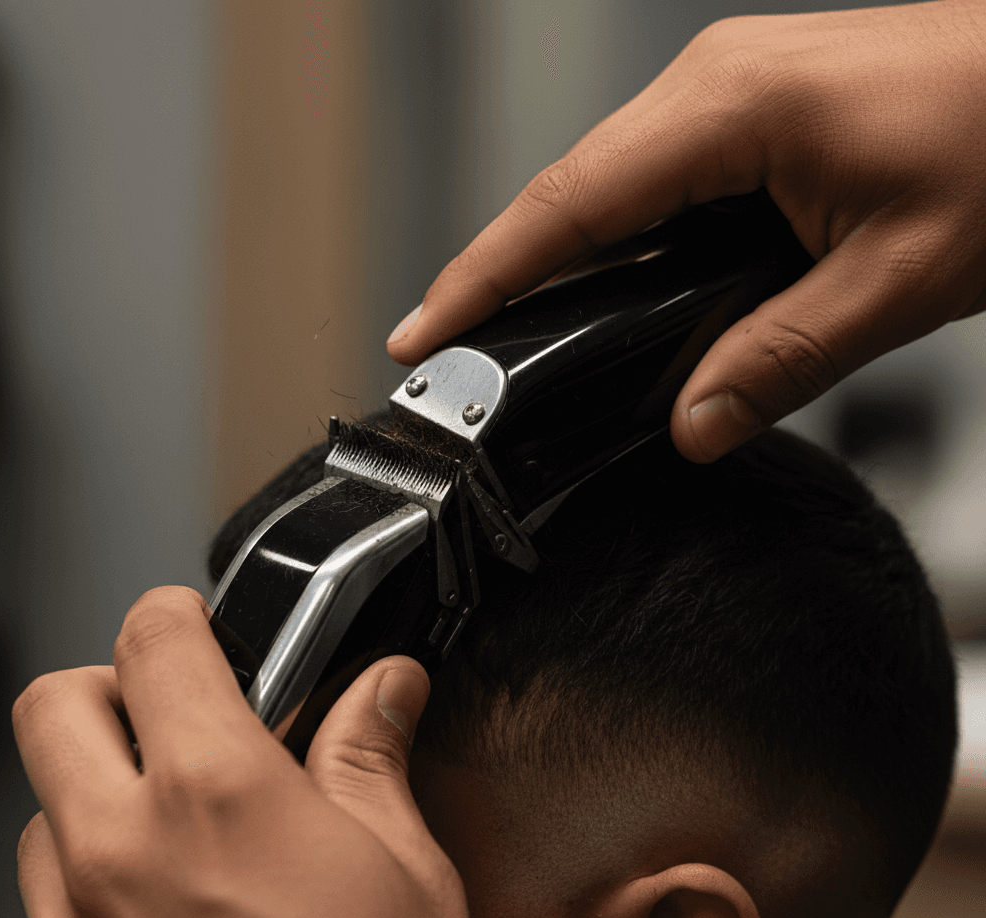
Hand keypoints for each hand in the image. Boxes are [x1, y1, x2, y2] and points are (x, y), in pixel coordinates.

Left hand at [9, 586, 498, 917]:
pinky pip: (38, 917)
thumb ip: (369, 755)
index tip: (199, 625)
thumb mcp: (405, 867)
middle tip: (175, 714)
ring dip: (99, 797)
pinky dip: (87, 892)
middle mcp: (122, 855)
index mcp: (218, 795)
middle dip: (111, 689)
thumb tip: (385, 687)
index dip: (178, 614)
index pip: (154, 643)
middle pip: (55, 707)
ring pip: (42, 814)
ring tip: (181, 833)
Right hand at [385, 0, 985, 461]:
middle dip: (497, 276)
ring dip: (551, 264)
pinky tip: (593, 297)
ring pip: (604, 192)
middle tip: (445, 355)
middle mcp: (710, 89)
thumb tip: (693, 423)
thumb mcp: (899, 278)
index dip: (485, 274)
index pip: (569, 205)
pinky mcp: (746, 122)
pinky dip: (608, 247)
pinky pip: (649, 187)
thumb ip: (782, 360)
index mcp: (731, 109)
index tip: (424, 331)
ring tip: (502, 337)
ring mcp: (724, 99)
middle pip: (567, 196)